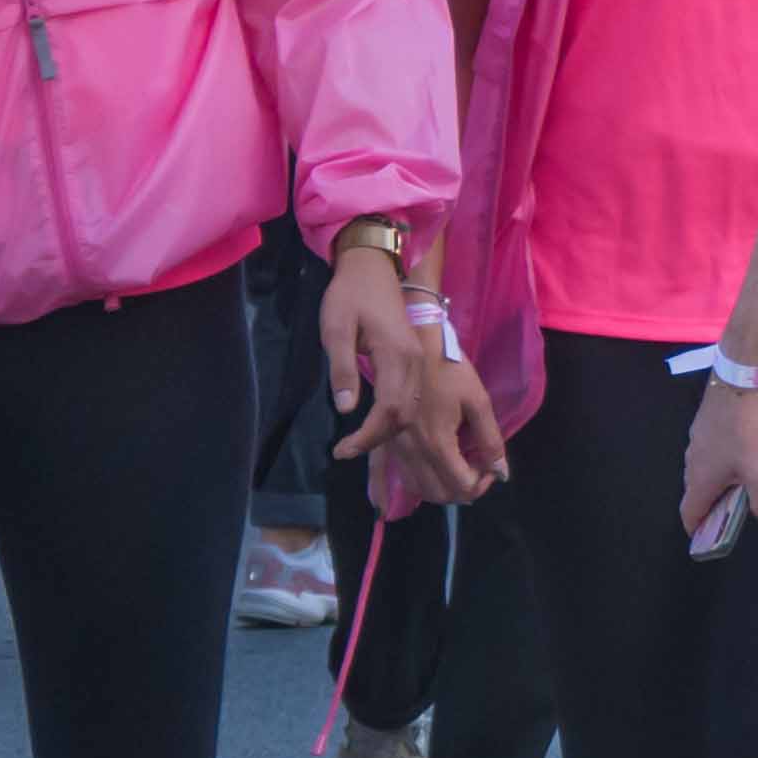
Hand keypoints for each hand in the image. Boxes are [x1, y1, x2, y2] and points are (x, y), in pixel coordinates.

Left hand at [325, 243, 504, 496]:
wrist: (374, 265)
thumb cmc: (351, 294)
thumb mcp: (336, 326)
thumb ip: (343, 368)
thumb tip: (347, 409)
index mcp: (398, 357)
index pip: (390, 411)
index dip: (368, 437)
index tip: (344, 452)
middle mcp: (416, 366)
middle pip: (410, 420)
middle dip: (393, 453)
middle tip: (376, 492)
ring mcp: (420, 367)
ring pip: (420, 417)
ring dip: (412, 448)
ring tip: (399, 480)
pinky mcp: (417, 367)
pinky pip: (418, 407)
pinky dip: (411, 431)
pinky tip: (404, 448)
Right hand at [680, 376, 757, 549]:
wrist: (739, 380)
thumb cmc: (747, 430)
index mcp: (701, 480)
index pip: (689, 513)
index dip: (696, 528)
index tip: (706, 536)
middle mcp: (692, 462)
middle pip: (695, 493)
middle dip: (709, 506)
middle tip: (730, 511)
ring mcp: (695, 440)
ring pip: (700, 470)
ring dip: (715, 482)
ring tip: (738, 483)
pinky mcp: (703, 423)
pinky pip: (707, 451)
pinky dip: (718, 461)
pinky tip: (739, 452)